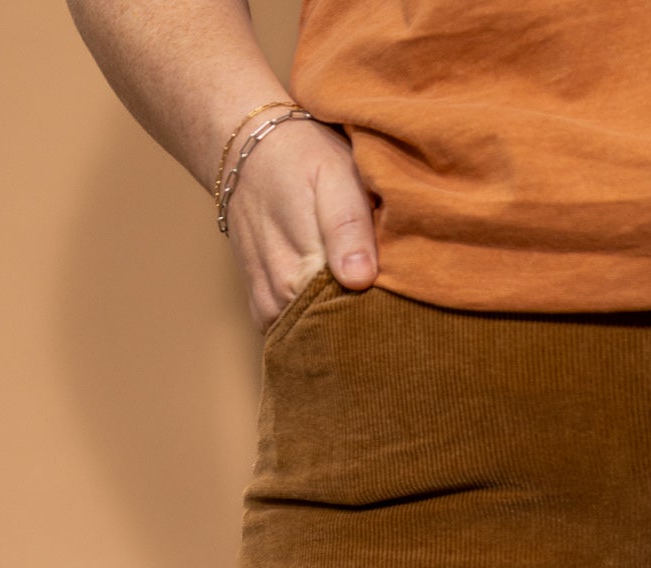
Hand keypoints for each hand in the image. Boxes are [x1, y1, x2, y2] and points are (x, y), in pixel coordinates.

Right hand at [221, 111, 378, 332]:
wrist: (247, 148)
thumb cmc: (302, 157)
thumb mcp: (335, 175)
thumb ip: (348, 226)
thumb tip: (358, 279)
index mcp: (304, 266)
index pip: (351, 317)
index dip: (380, 316)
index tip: (403, 309)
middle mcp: (281, 292)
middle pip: (335, 331)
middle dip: (364, 325)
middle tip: (392, 310)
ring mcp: (269, 303)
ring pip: (314, 335)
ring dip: (339, 326)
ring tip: (365, 307)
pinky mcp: (263, 305)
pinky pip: (293, 332)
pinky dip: (315, 325)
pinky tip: (334, 307)